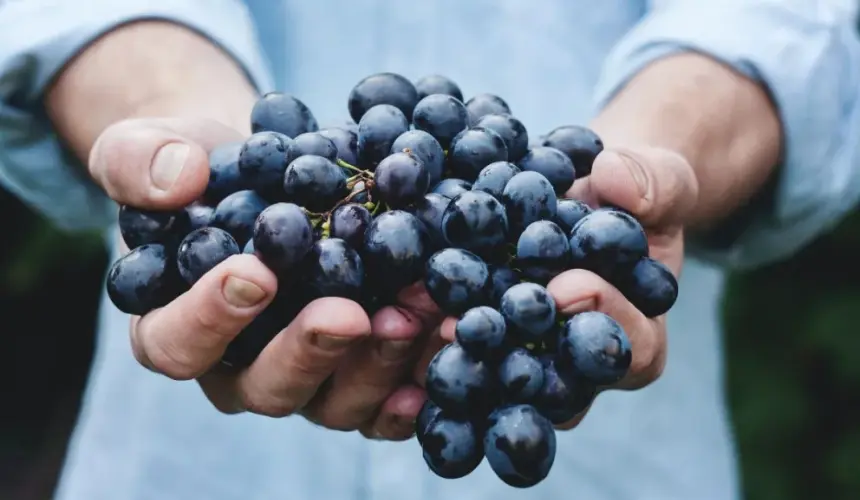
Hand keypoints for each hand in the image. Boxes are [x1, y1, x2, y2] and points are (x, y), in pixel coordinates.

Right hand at [89, 117, 442, 437]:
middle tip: (350, 313)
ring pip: (335, 400)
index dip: (210, 319)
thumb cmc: (200, 169)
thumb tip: (177, 179)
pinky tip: (449, 341)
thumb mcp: (150, 148)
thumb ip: (140, 161)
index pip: (176, 344)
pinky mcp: (357, 372)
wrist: (267, 174)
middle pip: (266, 387)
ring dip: (379, 362)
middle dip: (311, 351)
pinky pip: (387, 398)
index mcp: (175, 327)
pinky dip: (420, 377)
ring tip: (418, 312)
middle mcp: (239, 368)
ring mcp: (306, 377)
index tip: (255, 273)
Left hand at [435, 145, 697, 426]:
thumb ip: (651, 183)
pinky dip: (420, 335)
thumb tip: (614, 178)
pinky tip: (388, 311)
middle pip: (550, 385)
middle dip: (510, 354)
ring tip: (415, 320)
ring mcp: (525, 364)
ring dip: (452, 356)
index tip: (567, 285)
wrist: (585, 198)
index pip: (629, 349)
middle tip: (468, 325)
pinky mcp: (480, 346)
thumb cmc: (631, 197)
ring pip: (493, 381)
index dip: (602, 319)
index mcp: (636, 340)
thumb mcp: (658, 180)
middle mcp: (576, 370)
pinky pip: (453, 353)